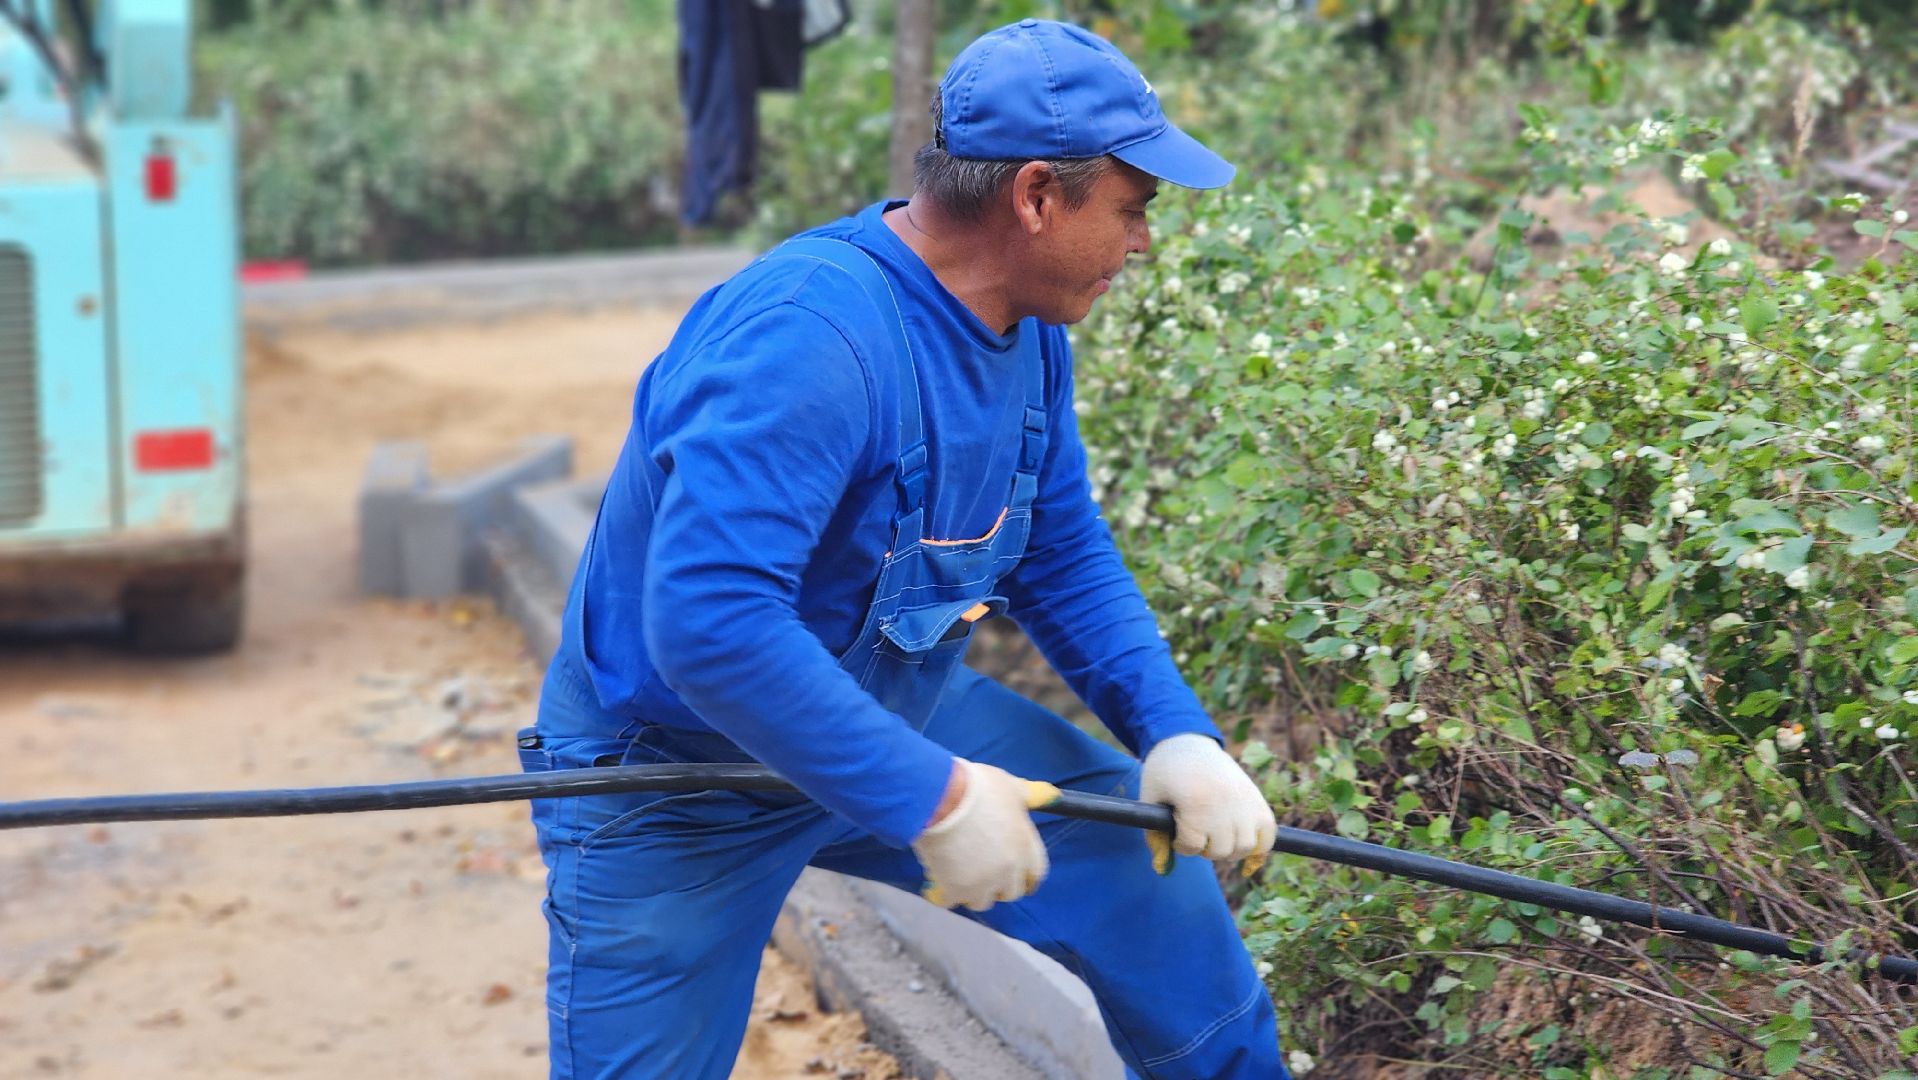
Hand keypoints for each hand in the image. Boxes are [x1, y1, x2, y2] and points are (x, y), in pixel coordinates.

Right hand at [912, 759, 1059, 911]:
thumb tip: (1046, 796)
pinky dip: (944, 894)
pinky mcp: (954, 891)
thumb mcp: (1010, 785)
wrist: (939, 798)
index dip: (1025, 875)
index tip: (1016, 875)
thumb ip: (1027, 796)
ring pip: (982, 901)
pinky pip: (950, 901)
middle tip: (983, 872)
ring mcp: (981, 884)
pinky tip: (937, 882)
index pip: (1035, 874)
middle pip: (1010, 892)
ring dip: (973, 892)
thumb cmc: (977, 787)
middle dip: (999, 885)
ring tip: (959, 876)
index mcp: (1025, 847)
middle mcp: (1007, 870)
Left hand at [1139, 734, 1276, 877]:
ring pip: (1245, 847)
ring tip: (1216, 837)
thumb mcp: (1150, 799)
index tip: (1175, 829)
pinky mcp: (1257, 798)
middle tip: (1196, 833)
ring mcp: (1244, 800)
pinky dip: (1260, 847)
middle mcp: (1225, 802)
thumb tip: (1161, 870)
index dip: (1180, 843)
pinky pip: (1268, 834)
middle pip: (1220, 851)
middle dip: (1204, 849)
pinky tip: (1247, 851)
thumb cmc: (1165, 772)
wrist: (1188, 742)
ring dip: (1229, 850)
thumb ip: (1154, 836)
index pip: (1192, 846)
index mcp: (1196, 801)